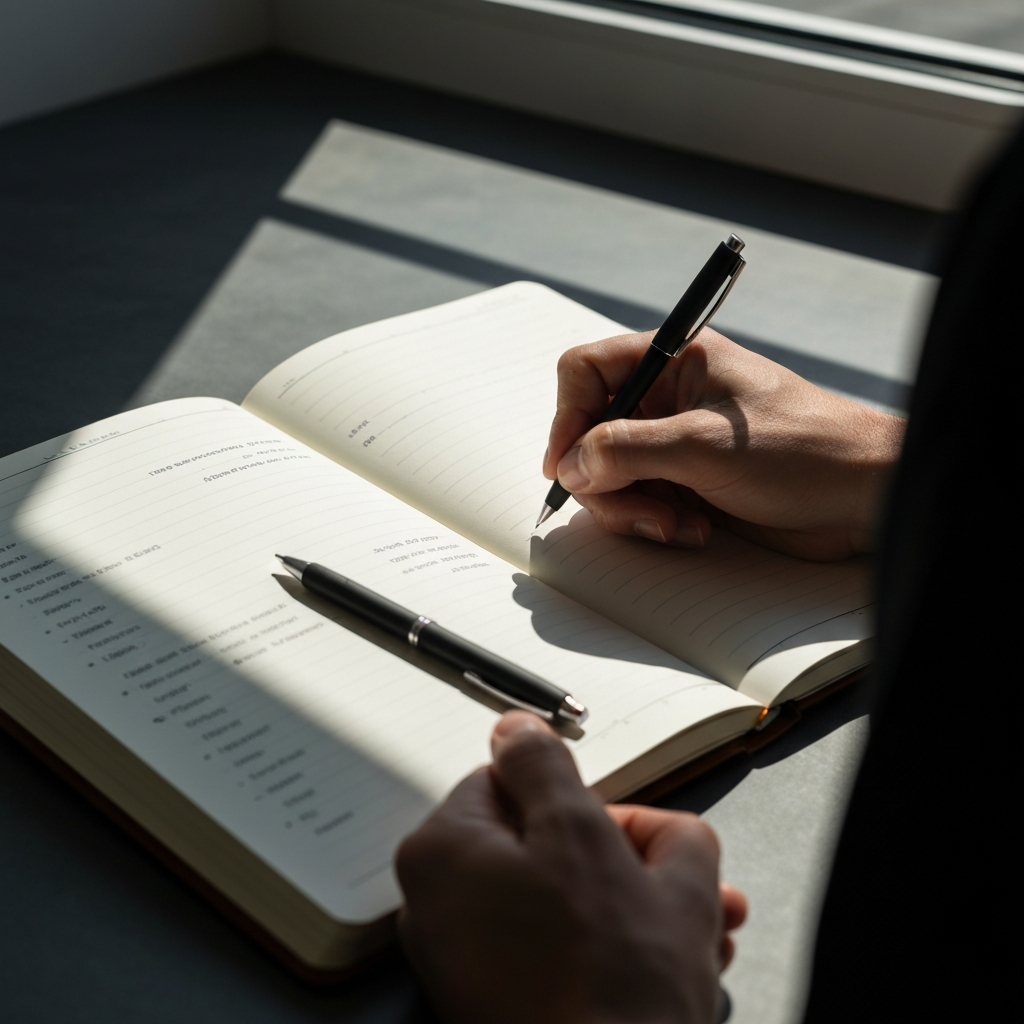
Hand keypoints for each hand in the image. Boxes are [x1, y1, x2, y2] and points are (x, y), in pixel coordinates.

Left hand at [396, 711, 745, 1023]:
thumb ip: (547, 764)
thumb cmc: (602, 978)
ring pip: (567, 901)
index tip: (624, 826)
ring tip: (701, 926)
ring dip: (640, 903)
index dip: (584, 800)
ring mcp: (470, 962)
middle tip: (679, 875)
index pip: (514, 783)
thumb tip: (517, 728)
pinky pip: (562, 951)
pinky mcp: (501, 1005)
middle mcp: (440, 907)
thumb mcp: (585, 832)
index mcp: (444, 851)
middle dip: (630, 855)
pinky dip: (614, 949)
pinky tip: (675, 961)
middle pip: (546, 844)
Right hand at [543, 329, 904, 559]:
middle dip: (606, 480)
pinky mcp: (688, 483)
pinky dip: (657, 523)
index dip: (567, 417)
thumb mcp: (704, 446)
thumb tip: (570, 467)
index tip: (566, 465)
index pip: (586, 371)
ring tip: (678, 525)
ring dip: (634, 509)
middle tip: (639, 510)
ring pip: (611, 476)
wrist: (861, 496)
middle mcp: (668, 399)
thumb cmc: (802, 449)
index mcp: (674, 361)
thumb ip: (626, 451)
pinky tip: (695, 531)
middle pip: (591, 434)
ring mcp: (676, 443)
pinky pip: (641, 503)